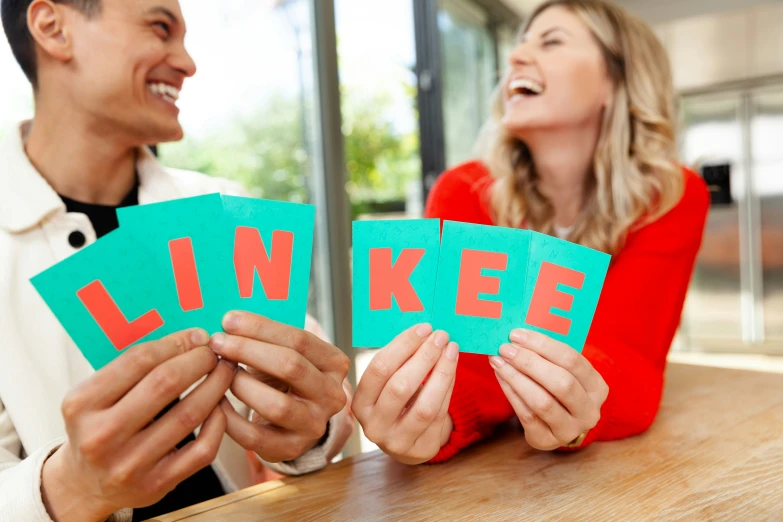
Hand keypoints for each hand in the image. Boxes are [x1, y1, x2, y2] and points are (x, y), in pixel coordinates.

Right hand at [42, 329, 235, 521]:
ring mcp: (130, 464)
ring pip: (189, 415)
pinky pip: (202, 449)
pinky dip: (218, 423)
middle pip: (166, 383)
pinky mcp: (157, 484)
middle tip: (215, 352)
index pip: (139, 360)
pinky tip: (220, 406)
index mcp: (82, 404)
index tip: (198, 336)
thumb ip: (132, 369)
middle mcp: (102, 436)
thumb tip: (190, 338)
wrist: (86, 485)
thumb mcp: (95, 395)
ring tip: (225, 371)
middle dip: (199, 360)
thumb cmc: (99, 427)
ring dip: (216, 386)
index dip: (176, 343)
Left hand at [209, 311, 349, 462]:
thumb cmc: (284, 378)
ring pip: (276, 404)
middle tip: (217, 342)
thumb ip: (265, 337)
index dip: (261, 328)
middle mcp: (331, 395)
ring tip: (220, 373)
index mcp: (334, 363)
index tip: (228, 320)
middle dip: (247, 350)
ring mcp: (314, 424)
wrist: (295, 421)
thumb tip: (229, 321)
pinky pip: (254, 436)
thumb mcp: (286, 353)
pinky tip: (214, 401)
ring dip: (241, 384)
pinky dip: (229, 419)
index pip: (300, 340)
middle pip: (291, 366)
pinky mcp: (291, 448)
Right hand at [352, 324, 458, 464]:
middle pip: (400, 387)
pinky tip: (452, 368)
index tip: (423, 328)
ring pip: (424, 405)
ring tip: (452, 350)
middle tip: (440, 336)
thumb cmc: (397, 402)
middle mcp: (374, 425)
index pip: (378, 369)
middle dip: (424, 357)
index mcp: (360, 403)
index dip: (403, 346)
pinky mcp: (421, 449)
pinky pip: (440, 415)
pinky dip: (448, 388)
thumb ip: (398, 361)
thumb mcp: (386, 385)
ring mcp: (398, 441)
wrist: (407, 441)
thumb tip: (423, 330)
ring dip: (441, 372)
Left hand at [489, 329, 607, 450]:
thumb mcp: (563, 370)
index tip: (517, 334)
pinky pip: (526, 415)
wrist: (556, 423)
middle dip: (529, 362)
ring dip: (516, 378)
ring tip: (498, 361)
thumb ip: (547, 354)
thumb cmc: (557, 386)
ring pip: (542, 402)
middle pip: (561, 382)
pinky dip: (511, 392)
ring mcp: (569, 430)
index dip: (543, 345)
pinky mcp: (546, 440)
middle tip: (505, 348)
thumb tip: (517, 335)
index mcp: (597, 387)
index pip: (572, 360)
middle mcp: (589, 411)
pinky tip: (500, 376)